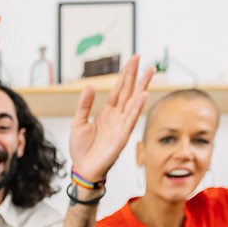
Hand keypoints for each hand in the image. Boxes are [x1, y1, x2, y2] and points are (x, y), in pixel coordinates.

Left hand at [69, 55, 152, 182]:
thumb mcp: (78, 123)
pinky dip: (137, 108)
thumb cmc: (81, 149)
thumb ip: (84, 105)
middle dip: (135, 75)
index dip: (125, 75)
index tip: (132, 60)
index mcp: (106, 112)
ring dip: (142, 87)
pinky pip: (131, 120)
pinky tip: (143, 96)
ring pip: (133, 102)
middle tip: (141, 58)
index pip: (118, 89)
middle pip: (128, 91)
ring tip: (149, 72)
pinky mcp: (122, 137)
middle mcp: (116, 116)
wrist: (82, 168)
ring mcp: (121, 126)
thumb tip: (89, 86)